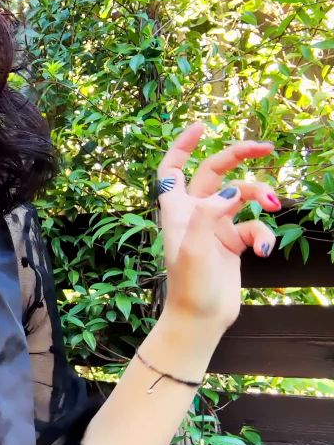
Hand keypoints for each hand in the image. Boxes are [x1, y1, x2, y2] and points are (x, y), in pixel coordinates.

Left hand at [156, 122, 279, 332]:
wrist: (201, 319)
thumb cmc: (189, 285)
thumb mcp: (193, 249)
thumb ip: (208, 215)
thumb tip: (231, 190)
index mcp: (176, 210)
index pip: (172, 169)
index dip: (183, 146)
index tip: (202, 125)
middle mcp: (195, 213)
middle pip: (215, 172)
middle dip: (239, 156)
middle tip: (267, 147)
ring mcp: (215, 226)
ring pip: (242, 196)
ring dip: (259, 195)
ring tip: (273, 206)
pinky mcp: (234, 242)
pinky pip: (254, 227)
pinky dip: (264, 234)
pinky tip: (264, 250)